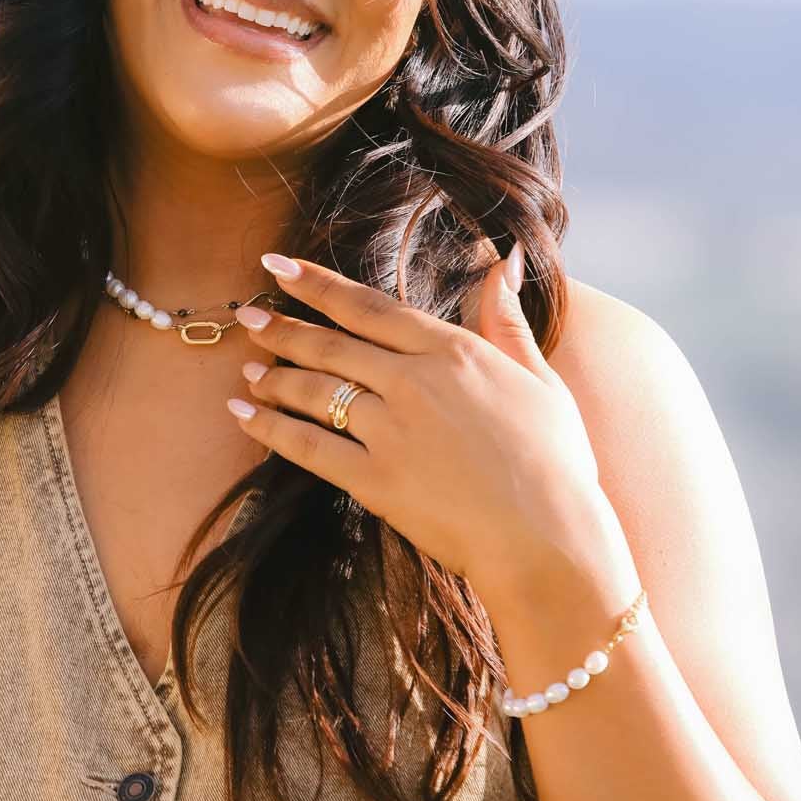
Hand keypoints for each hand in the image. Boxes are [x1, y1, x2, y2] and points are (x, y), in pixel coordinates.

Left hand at [227, 245, 608, 591]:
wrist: (550, 541)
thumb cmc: (556, 462)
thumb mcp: (540, 379)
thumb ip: (506, 319)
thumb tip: (500, 260)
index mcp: (451, 351)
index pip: (368, 306)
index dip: (316, 284)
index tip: (277, 267)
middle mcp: (412, 382)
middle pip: (330, 345)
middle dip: (281, 328)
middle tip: (247, 316)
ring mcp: (390, 431)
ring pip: (313, 392)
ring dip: (273, 378)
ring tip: (247, 371)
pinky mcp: (374, 480)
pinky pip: (307, 448)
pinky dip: (269, 430)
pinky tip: (243, 416)